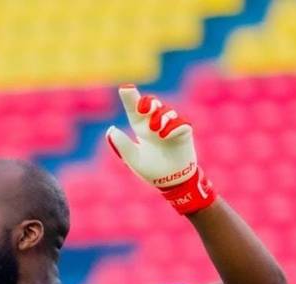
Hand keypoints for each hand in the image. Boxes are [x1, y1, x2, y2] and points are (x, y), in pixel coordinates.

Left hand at [105, 84, 215, 214]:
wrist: (172, 182)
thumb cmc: (151, 170)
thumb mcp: (133, 159)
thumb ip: (122, 145)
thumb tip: (111, 129)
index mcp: (141, 128)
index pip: (134, 109)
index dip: (130, 98)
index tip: (125, 87)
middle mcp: (155, 124)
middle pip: (152, 103)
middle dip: (148, 102)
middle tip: (143, 109)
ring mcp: (170, 127)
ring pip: (166, 112)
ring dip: (160, 118)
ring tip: (154, 129)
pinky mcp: (184, 132)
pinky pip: (180, 123)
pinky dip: (172, 127)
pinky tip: (165, 135)